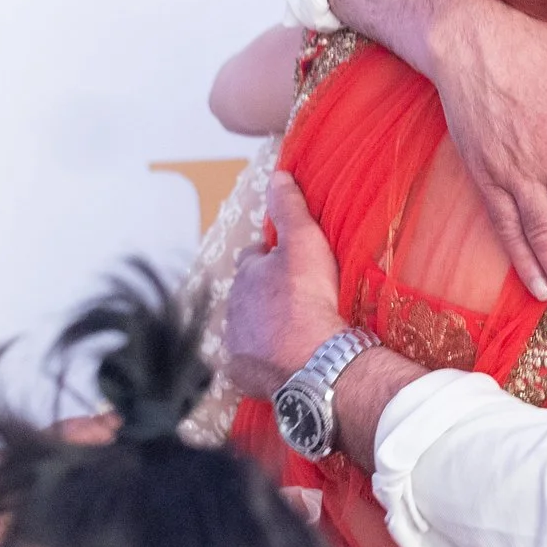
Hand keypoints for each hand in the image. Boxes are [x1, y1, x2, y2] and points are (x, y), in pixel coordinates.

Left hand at [223, 174, 345, 396]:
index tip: (289, 262)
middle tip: (295, 296)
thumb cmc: (308, 297)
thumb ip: (288, 207)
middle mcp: (234, 307)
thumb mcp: (304, 241)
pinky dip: (263, 356)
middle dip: (265, 292)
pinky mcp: (241, 371)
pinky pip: (250, 359)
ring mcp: (236, 341)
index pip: (254, 257)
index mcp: (247, 274)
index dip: (271, 256)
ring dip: (264, 323)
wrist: (312, 359)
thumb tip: (276, 175)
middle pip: (248, 293)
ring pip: (248, 325)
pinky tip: (283, 356)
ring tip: (292, 327)